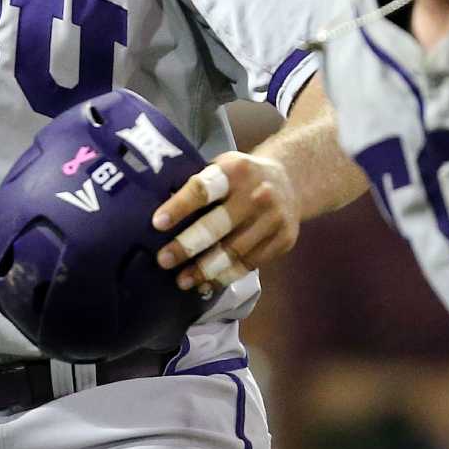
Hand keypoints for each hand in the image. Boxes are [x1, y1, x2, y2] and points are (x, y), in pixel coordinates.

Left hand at [150, 151, 300, 295]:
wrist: (291, 181)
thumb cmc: (241, 177)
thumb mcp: (221, 167)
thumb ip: (197, 185)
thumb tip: (157, 212)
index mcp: (234, 170)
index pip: (202, 190)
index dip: (179, 207)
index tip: (157, 224)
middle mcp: (257, 193)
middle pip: (217, 226)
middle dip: (187, 246)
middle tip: (164, 260)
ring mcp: (273, 218)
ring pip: (233, 251)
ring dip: (204, 269)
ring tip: (182, 280)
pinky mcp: (283, 239)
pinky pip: (250, 263)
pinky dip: (226, 275)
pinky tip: (207, 282)